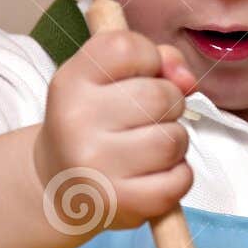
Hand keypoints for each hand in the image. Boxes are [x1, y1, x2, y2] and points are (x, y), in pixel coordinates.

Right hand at [35, 27, 198, 232]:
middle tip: (146, 119)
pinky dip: (178, 175)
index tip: (138, 75)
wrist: (59, 184)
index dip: (149, 58)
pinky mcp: (120, 201)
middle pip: (161, 95)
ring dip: (173, 141)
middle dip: (169, 104)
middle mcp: (76, 121)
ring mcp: (96, 165)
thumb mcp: (107, 80)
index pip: (127, 47)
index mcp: (70, 82)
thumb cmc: (95, 123)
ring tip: (148, 148)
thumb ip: (156, 61)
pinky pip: (180, 178)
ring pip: (173, 139)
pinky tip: (153, 174)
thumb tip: (188, 80)